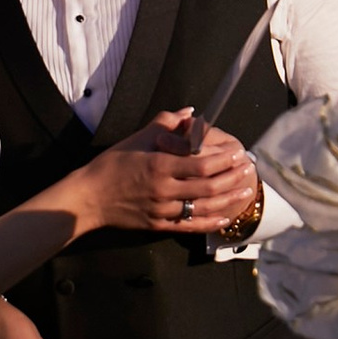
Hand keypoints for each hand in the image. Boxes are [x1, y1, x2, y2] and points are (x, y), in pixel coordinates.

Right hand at [80, 110, 261, 235]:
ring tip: (245, 190)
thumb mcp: (137, 139)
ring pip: (204, 207)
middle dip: (232, 178)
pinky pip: (191, 225)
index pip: (201, 164)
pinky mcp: (159, 224)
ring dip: (228, 199)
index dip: (224, 160)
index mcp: (160, 166)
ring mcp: (162, 210)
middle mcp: (164, 190)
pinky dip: (211, 222)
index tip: (238, 154)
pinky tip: (226, 217)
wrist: (90, 198)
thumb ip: (165, 123)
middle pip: (208, 187)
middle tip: (248, 170)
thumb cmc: (112, 165)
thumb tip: (190, 112)